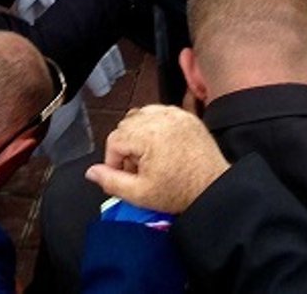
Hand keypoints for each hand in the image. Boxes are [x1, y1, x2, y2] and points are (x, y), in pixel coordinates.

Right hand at [85, 104, 229, 214]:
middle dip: (126, 147)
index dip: (113, 160)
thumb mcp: (139, 194)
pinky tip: (161, 147)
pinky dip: (155, 125)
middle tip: (137, 169)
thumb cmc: (181, 191)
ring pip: (142, 115)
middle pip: (127, 125)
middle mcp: (163, 118)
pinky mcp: (188, 116)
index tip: (123, 175)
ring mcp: (177, 115)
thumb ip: (111, 181)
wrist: (214, 188)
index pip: (115, 139)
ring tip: (149, 158)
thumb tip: (92, 172)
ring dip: (139, 133)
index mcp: (149, 135)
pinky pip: (161, 113)